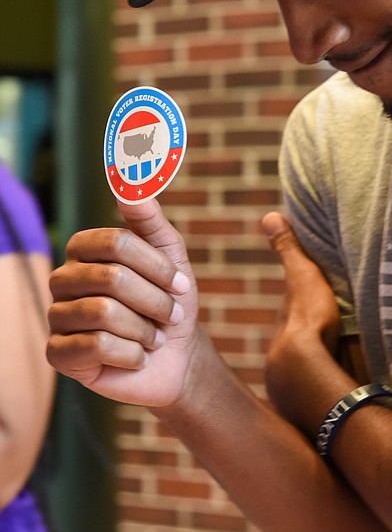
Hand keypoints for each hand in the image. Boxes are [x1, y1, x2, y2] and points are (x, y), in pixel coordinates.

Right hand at [47, 199, 198, 407]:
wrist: (175, 356)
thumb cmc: (171, 300)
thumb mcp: (171, 255)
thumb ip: (151, 220)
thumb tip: (130, 189)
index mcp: (85, 249)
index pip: (117, 242)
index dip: (156, 265)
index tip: (181, 284)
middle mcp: (63, 278)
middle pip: (112, 277)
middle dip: (154, 300)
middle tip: (172, 315)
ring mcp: (56, 315)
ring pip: (103, 313)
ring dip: (144, 330)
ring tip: (155, 338)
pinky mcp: (57, 354)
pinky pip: (94, 347)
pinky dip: (130, 354)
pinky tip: (137, 357)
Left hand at [262, 212, 344, 431]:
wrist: (309, 377)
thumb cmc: (309, 323)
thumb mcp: (303, 278)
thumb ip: (289, 250)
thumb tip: (269, 216)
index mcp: (285, 328)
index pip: (294, 316)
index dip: (304, 311)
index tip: (315, 309)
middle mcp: (283, 359)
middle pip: (299, 348)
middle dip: (311, 346)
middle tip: (329, 341)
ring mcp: (293, 388)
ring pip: (307, 377)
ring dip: (319, 376)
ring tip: (338, 374)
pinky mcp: (309, 412)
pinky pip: (319, 399)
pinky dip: (328, 396)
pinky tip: (341, 398)